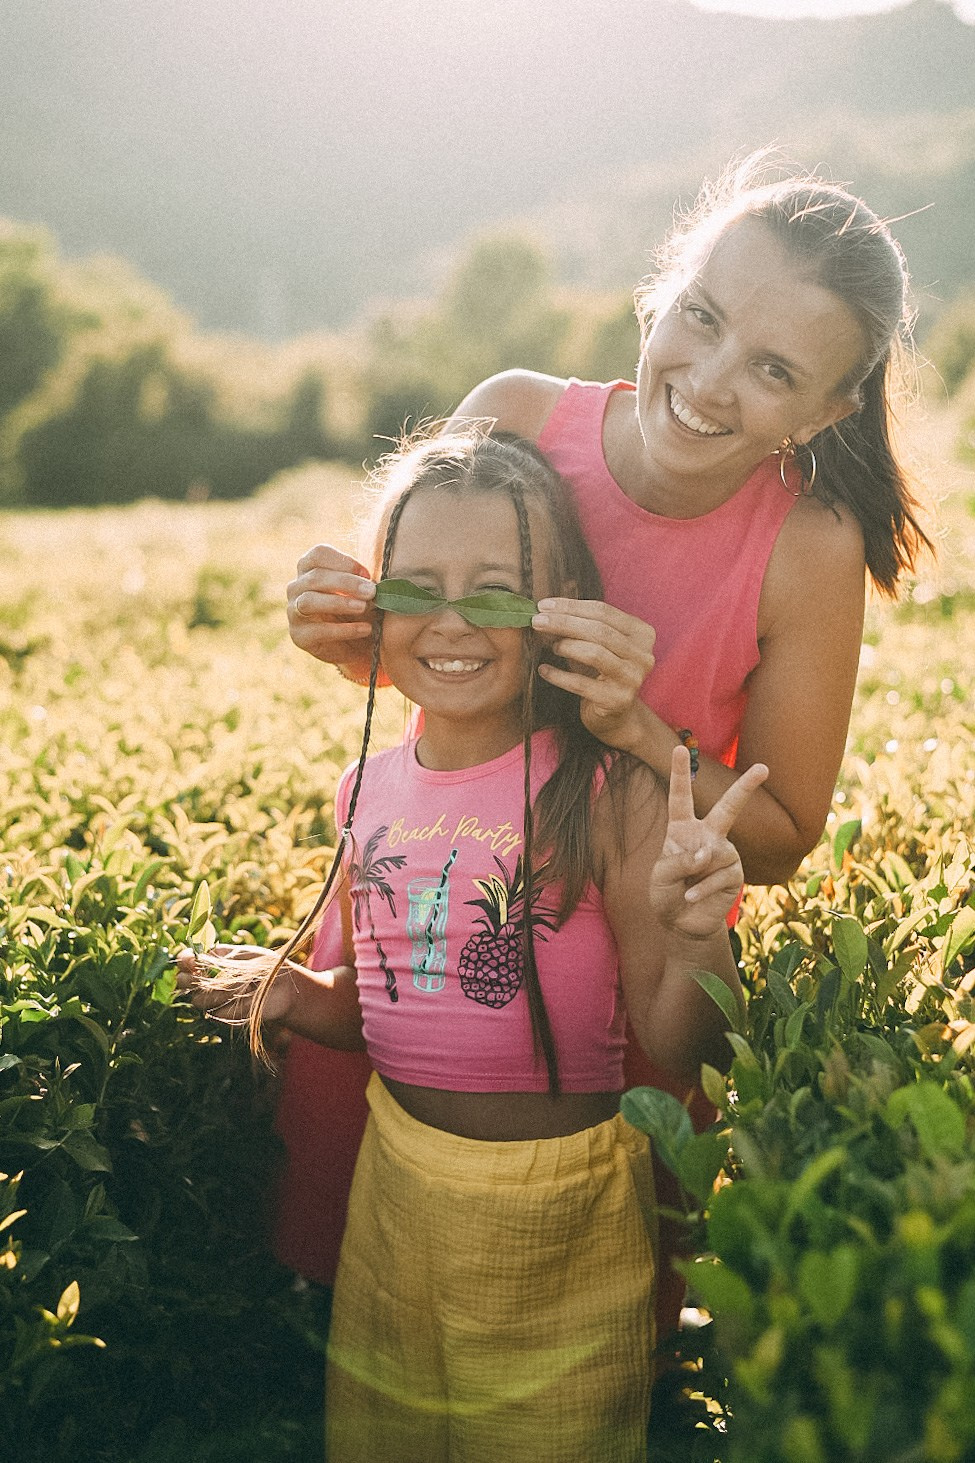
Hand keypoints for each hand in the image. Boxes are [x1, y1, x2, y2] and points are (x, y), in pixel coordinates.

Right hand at [175, 943, 294, 1024]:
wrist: (285, 987)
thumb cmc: (265, 965)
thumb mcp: (244, 954)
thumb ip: (221, 956)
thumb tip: (200, 960)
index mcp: (209, 962)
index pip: (185, 961)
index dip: (183, 961)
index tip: (192, 961)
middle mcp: (207, 982)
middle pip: (182, 983)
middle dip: (189, 979)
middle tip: (202, 976)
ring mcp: (213, 1000)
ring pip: (198, 1000)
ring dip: (216, 992)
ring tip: (240, 985)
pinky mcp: (224, 1016)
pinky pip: (217, 1012)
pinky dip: (230, 1003)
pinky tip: (246, 997)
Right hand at [287, 544, 376, 666]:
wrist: (353, 645)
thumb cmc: (356, 609)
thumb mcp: (361, 592)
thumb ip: (363, 583)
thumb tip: (372, 583)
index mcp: (310, 569)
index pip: (318, 554)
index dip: (343, 561)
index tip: (367, 574)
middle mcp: (296, 587)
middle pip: (316, 577)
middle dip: (346, 583)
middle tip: (371, 591)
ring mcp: (293, 611)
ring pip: (310, 601)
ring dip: (339, 602)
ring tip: (363, 607)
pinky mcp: (298, 636)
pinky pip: (318, 630)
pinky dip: (344, 630)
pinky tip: (365, 629)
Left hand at [532, 597, 655, 748]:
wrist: (615, 716)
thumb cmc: (601, 673)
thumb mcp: (598, 645)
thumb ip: (581, 626)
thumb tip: (546, 610)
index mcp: (642, 634)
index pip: (604, 611)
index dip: (571, 606)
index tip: (544, 605)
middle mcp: (643, 655)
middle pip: (599, 630)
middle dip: (564, 623)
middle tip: (537, 621)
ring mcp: (632, 679)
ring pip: (594, 653)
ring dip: (566, 646)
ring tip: (551, 646)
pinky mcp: (617, 701)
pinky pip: (581, 684)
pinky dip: (559, 675)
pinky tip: (544, 670)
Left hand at [649, 747, 768, 937]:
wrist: (681, 923)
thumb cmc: (666, 893)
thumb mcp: (660, 875)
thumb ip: (679, 860)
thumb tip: (708, 853)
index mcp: (683, 829)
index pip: (680, 797)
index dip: (679, 773)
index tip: (679, 747)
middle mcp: (707, 835)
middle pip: (728, 808)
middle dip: (746, 787)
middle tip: (764, 768)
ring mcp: (724, 854)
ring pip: (714, 853)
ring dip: (695, 873)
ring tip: (685, 888)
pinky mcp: (734, 874)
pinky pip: (719, 875)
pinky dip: (701, 888)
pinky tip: (691, 897)